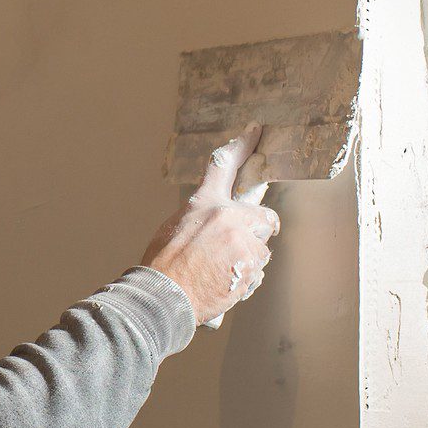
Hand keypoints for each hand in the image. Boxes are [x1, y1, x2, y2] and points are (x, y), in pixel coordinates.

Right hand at [141, 123, 279, 324]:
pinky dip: (245, 280)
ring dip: (248, 261)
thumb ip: (201, 220)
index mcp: (205, 204)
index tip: (255, 131)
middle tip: (240, 248)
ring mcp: (242, 241)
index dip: (242, 146)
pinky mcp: (250, 265)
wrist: (164, 296)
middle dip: (257, 233)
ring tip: (221, 273)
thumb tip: (216, 226)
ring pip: (261, 249)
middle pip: (263, 216)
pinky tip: (224, 284)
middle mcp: (227, 217)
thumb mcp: (174, 228)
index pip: (224, 166)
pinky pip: (258, 271)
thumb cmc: (164, 266)